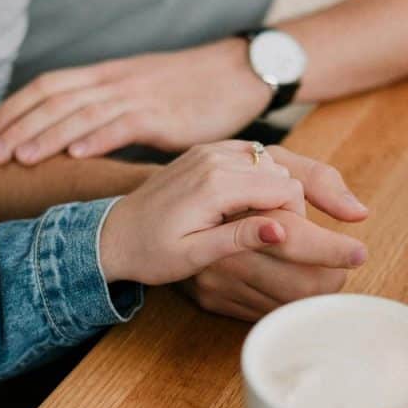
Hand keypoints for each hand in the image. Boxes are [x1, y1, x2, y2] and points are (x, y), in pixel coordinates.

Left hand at [0, 39, 269, 164]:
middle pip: (55, 101)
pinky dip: (95, 140)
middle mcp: (116, 82)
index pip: (49, 86)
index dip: (16, 106)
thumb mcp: (142, 92)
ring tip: (18, 159)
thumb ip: (110, 110)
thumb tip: (80, 138)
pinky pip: (123, 126)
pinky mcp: (164, 115)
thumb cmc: (192, 89)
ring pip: (82, 114)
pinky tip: (73, 155)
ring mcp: (139, 97)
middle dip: (18, 126)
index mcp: (107, 75)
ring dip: (47, 137)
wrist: (239, 72)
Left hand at [99, 141, 305, 284]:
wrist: (113, 234)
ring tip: (255, 219)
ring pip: (267, 160)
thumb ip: (239, 239)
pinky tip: (242, 201)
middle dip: (286, 201)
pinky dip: (255, 174)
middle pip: (280, 171)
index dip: (294, 215)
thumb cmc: (151, 253)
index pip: (285, 188)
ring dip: (271, 187)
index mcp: (215, 185)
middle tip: (267, 233)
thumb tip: (281, 230)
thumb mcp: (195, 256)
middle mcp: (213, 159)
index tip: (280, 239)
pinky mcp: (203, 151)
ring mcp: (207, 151)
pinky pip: (247, 154)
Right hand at [181, 145, 368, 320]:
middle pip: (297, 281)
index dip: (331, 249)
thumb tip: (359, 212)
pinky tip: (291, 288)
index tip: (358, 253)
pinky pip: (261, 312)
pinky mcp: (208, 300)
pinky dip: (284, 302)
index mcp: (239, 212)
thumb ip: (315, 181)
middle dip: (328, 278)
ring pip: (283, 302)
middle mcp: (224, 251)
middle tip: (344, 266)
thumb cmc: (213, 178)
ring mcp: (215, 280)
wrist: (138, 219)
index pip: (297, 238)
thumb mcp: (265, 160)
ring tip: (323, 276)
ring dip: (311, 294)